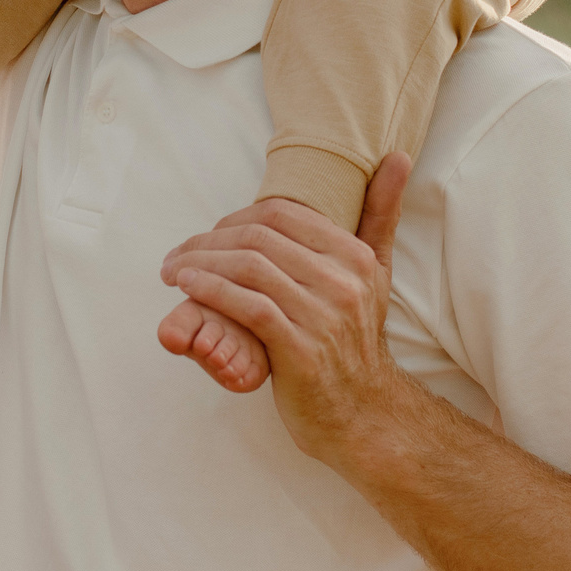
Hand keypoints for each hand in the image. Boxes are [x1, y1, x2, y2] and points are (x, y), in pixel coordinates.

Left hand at [158, 154, 412, 462]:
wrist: (364, 415)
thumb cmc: (355, 342)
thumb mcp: (376, 275)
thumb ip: (381, 215)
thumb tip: (397, 155)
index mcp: (356, 256)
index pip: (281, 214)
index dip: (234, 218)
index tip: (207, 236)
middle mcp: (344, 281)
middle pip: (258, 238)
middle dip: (208, 241)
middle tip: (176, 255)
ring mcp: (323, 316)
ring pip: (248, 268)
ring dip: (200, 265)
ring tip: (173, 272)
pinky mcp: (301, 349)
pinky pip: (247, 306)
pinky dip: (211, 292)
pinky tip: (188, 289)